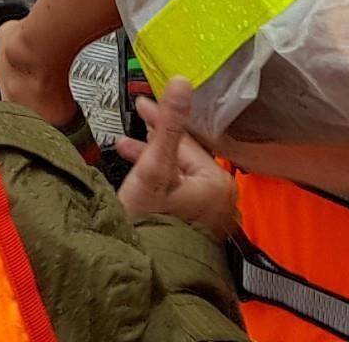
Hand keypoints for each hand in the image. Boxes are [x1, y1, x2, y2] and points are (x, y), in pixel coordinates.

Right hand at [115, 78, 236, 239]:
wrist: (145, 265)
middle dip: (154, 139)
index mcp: (218, 181)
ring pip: (178, 173)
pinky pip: (178, 191)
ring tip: (127, 150)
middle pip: (183, 155)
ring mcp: (209, 214)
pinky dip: (158, 180)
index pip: (186, 139)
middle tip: (135, 121)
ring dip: (152, 159)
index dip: (160, 120)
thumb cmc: (151, 222)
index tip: (142, 105)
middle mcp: (221, 198)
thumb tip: (181, 83)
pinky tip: (139, 178)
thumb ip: (169, 124)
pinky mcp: (195, 224)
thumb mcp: (155, 166)